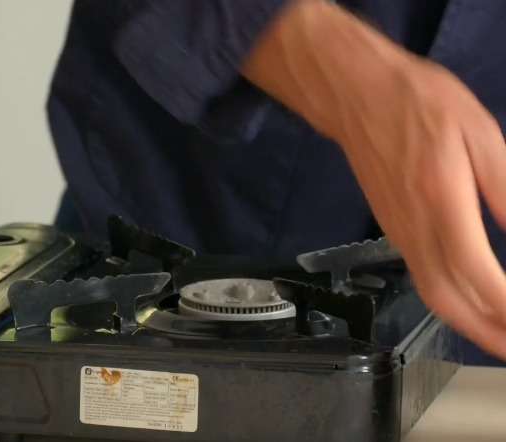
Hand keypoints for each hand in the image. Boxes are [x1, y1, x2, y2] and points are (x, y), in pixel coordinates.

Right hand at [242, 0, 505, 357]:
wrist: (356, 96)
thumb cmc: (420, 105)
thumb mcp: (481, 136)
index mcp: (441, 202)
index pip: (478, 274)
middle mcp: (415, 227)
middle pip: (447, 301)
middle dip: (486, 334)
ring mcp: (398, 231)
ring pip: (432, 293)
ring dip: (468, 322)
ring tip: (502, 331)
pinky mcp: (392, 227)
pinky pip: (421, 275)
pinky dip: (450, 299)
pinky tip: (471, 295)